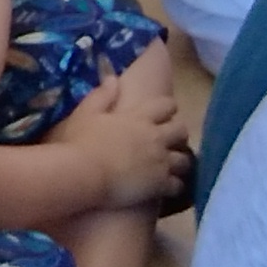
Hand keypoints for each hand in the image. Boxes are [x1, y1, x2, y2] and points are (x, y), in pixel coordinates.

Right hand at [44, 51, 189, 210]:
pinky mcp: (161, 184)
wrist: (84, 174)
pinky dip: (175, 186)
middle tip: (168, 140)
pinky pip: (179, 185)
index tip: (163, 113)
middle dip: (178, 134)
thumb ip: (101, 96)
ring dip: (179, 161)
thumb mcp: (86, 113)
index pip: (166, 105)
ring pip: (185, 159)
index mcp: (138, 117)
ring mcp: (161, 162)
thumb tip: (113, 78)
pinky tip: (166, 188)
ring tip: (171, 166)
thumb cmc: (81, 142)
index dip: (168, 108)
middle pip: (181, 130)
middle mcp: (155, 137)